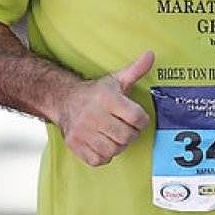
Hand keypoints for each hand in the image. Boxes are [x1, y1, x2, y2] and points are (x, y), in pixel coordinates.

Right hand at [57, 51, 154, 166]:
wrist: (64, 100)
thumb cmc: (95, 92)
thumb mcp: (116, 79)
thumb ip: (136, 70)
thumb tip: (151, 55)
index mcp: (107, 98)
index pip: (137, 117)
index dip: (141, 120)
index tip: (136, 118)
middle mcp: (94, 115)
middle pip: (127, 136)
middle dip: (130, 134)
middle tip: (125, 128)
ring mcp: (82, 131)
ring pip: (114, 150)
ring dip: (118, 145)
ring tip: (114, 136)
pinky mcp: (75, 144)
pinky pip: (99, 159)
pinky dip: (104, 155)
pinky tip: (102, 143)